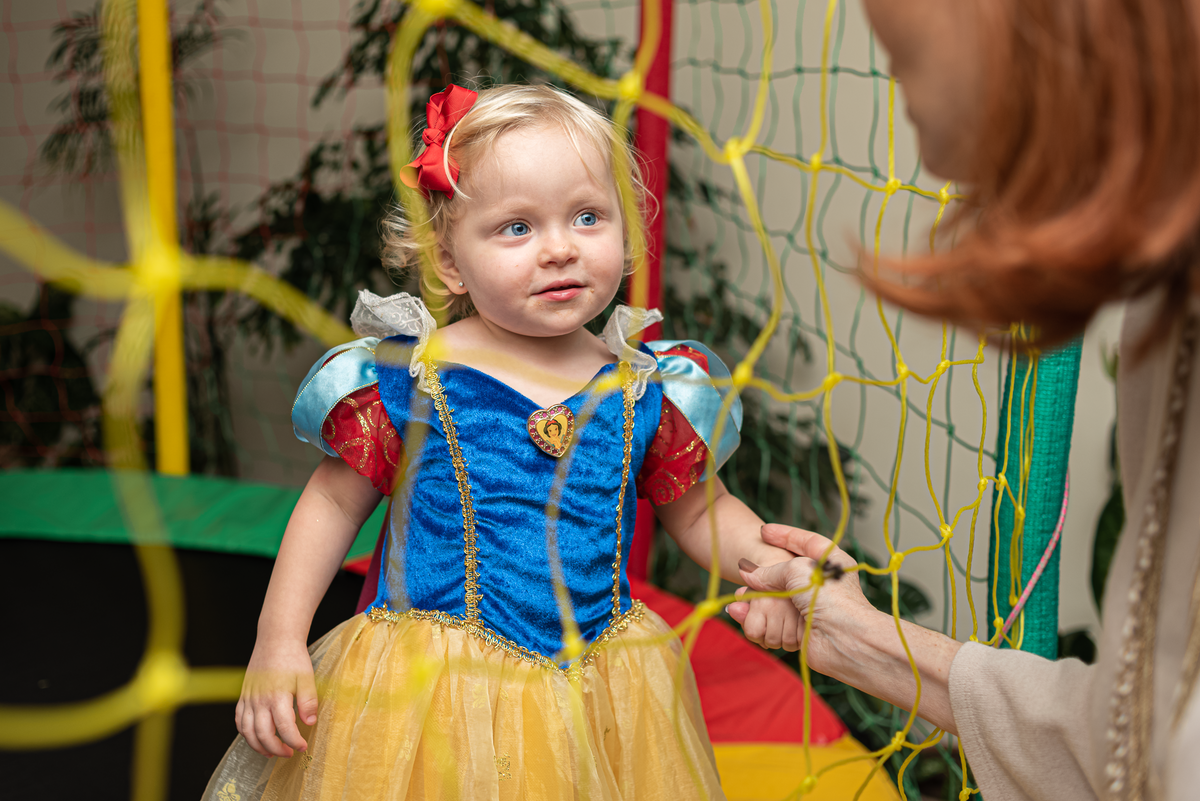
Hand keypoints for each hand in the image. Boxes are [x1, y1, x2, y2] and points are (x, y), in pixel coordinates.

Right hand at [235, 637, 318, 757]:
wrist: (275, 639)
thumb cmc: (293, 657)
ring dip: (259, 746)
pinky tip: (256, 737)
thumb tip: (310, 722)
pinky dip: (245, 734)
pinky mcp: (243, 695)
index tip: (302, 746)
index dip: (294, 741)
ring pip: (247, 731)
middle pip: (263, 734)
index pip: (284, 728)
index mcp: (277, 696)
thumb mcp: (307, 677)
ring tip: (272, 752)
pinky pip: (239, 720)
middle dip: (277, 749)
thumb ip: (308, 701)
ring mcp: (249, 698)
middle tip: (289, 752)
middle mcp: (259, 700)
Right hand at [726, 524, 872, 674]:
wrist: (843, 639)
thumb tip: (748, 573)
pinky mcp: (799, 629)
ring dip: (755, 600)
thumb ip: (770, 570)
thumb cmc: (831, 598)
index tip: (764, 531)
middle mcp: (821, 584)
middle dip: (762, 576)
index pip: (807, 541)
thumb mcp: (797, 570)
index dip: (785, 534)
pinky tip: (742, 613)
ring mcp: (810, 607)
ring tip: (740, 597)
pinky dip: (757, 619)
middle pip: (786, 574)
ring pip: (776, 600)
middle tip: (745, 571)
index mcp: (831, 562)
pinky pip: (772, 622)